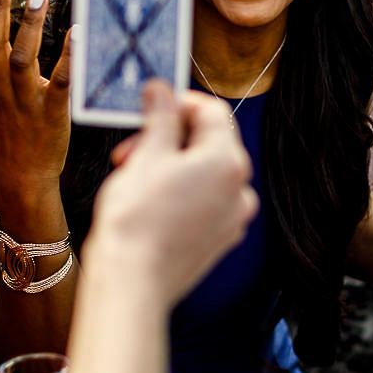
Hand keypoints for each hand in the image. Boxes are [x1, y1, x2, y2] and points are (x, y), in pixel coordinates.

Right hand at [85, 81, 258, 307]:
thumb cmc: (136, 221)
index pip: (212, 112)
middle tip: (132, 147)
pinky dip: (182, 193)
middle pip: (209, 143)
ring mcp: (233, 217)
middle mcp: (240, 188)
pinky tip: (152, 203)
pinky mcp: (220, 240)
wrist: (133, 282)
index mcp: (227, 161)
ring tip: (136, 177)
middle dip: (169, 138)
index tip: (153, 105)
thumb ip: (160, 117)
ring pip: (206, 174)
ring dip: (172, 166)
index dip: (180, 103)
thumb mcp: (146, 156)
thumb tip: (162, 90)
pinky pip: (206, 202)